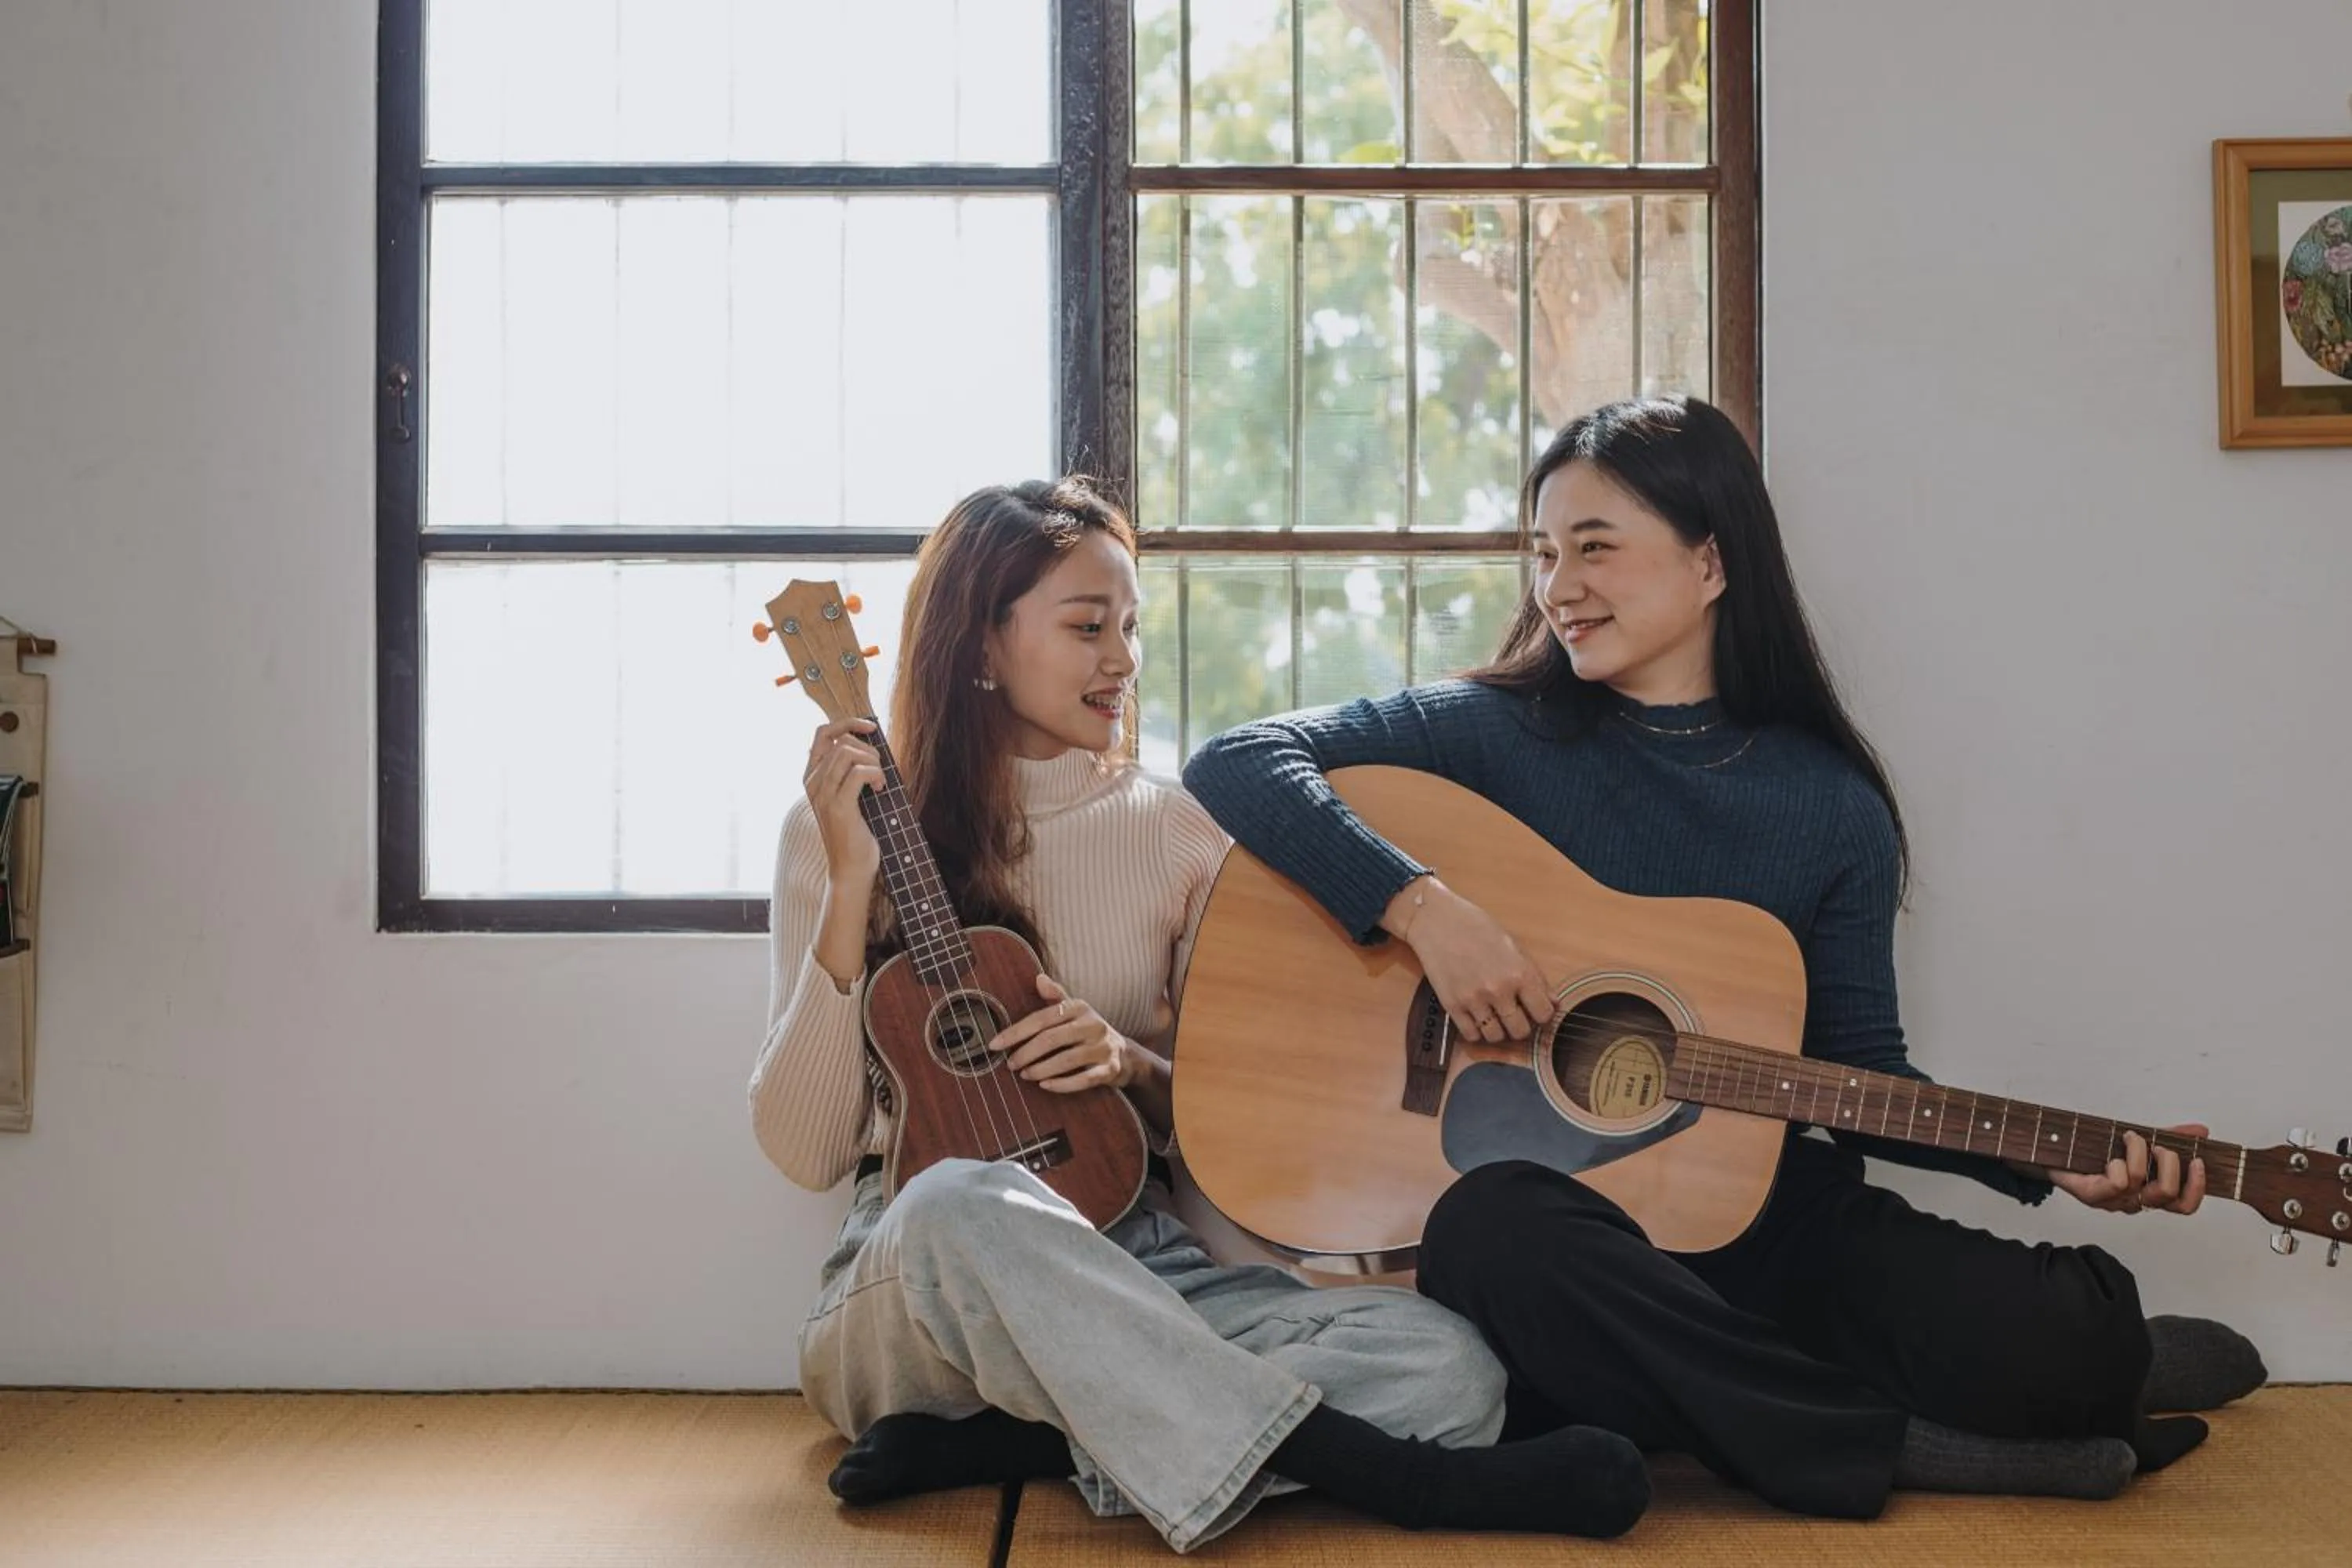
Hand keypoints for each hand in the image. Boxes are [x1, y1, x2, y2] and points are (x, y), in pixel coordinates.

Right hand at [802, 718, 883, 879]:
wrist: (851, 869)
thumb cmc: (856, 832)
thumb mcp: (850, 794)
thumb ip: (850, 770)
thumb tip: (868, 742)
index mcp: (812, 776)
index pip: (822, 733)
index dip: (848, 723)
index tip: (871, 728)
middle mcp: (812, 782)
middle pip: (840, 741)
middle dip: (868, 749)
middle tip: (880, 770)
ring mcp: (822, 794)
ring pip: (848, 752)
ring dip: (873, 761)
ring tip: (880, 782)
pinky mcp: (838, 806)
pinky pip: (859, 772)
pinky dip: (876, 775)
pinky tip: (880, 789)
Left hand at [988, 974, 1138, 1093]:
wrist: (1125, 1055)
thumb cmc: (1089, 1031)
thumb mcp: (1075, 1010)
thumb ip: (1056, 997)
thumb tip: (1039, 978)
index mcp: (1079, 1008)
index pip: (1041, 1018)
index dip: (1016, 1032)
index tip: (995, 1044)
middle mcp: (1093, 1024)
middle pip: (1051, 1039)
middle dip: (1025, 1053)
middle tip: (1010, 1064)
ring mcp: (1103, 1047)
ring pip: (1066, 1060)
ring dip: (1040, 1069)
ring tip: (1024, 1075)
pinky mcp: (1110, 1069)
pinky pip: (1084, 1079)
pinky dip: (1062, 1084)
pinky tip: (1045, 1086)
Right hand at [1385, 877, 1554, 1044]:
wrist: (1436, 920)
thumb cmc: (1476, 926)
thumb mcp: (1513, 945)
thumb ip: (1534, 976)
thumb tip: (1552, 1002)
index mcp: (1519, 973)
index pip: (1544, 1014)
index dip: (1542, 1015)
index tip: (1535, 1011)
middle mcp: (1499, 990)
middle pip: (1520, 1031)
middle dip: (1520, 1026)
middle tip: (1514, 1015)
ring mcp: (1474, 1000)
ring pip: (1496, 1037)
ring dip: (1498, 1030)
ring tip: (1494, 1016)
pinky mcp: (1452, 1005)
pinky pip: (1471, 1035)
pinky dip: (1476, 1031)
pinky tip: (1476, 1017)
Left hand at [2049, 1124, 2208, 1215]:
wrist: (2058, 1150)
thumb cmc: (2100, 1149)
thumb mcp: (2141, 1140)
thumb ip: (2171, 1137)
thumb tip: (2201, 1131)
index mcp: (2150, 1192)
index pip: (2184, 1206)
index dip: (2197, 1188)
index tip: (2198, 1162)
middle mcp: (2134, 1201)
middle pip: (2167, 1194)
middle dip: (2169, 1164)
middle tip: (2159, 1146)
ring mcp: (2113, 1201)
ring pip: (2140, 1182)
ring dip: (2139, 1152)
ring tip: (2131, 1137)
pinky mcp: (2092, 1196)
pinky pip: (2116, 1183)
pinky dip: (2118, 1163)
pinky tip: (2111, 1156)